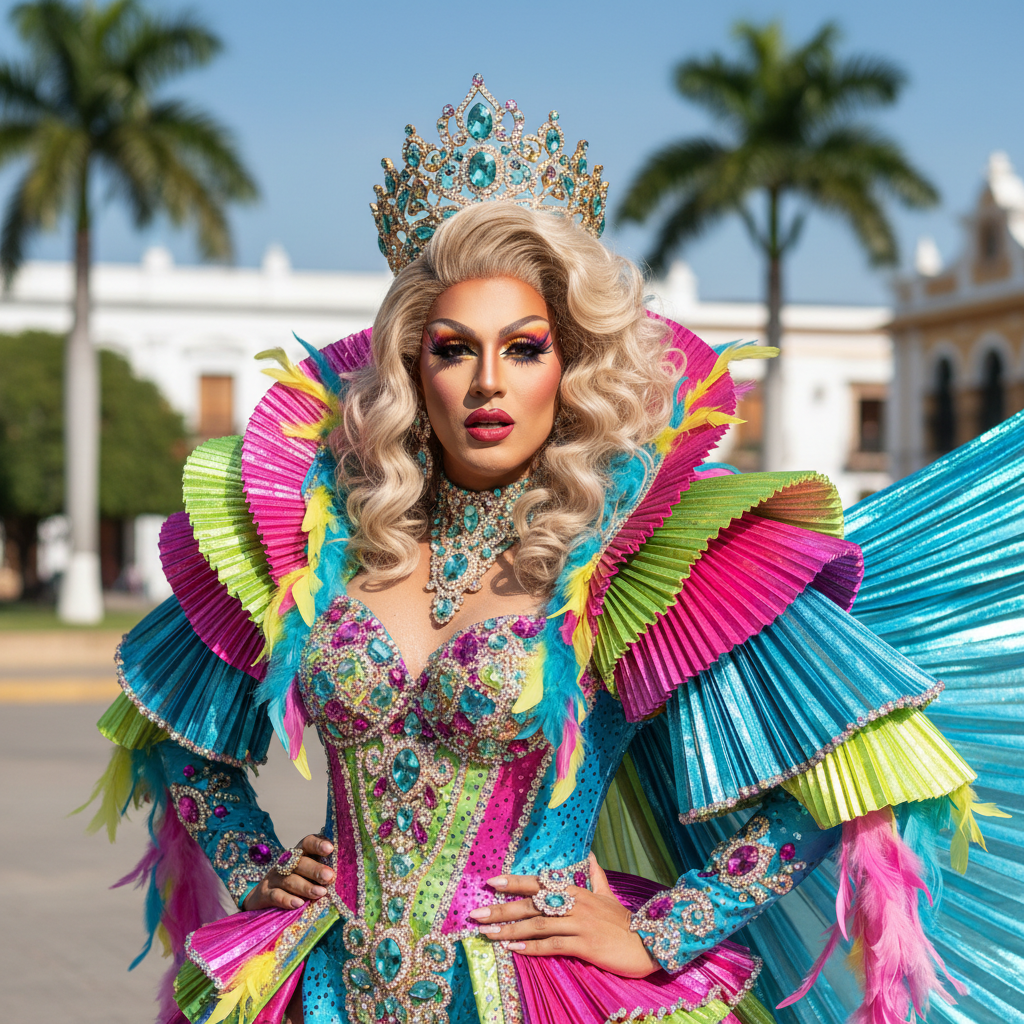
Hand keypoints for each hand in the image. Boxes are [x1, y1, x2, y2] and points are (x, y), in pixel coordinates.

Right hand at [242, 834, 334, 911]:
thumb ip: (322, 872)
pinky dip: (287, 900)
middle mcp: (286, 863)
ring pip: (290, 880)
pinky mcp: (265, 894)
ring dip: (306, 887)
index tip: (330, 848)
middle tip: (330, 877)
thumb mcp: (308, 874)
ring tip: (320, 893)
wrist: (264, 896)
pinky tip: (298, 904)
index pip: (307, 843)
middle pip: (300, 863)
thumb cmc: (296, 882)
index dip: (318, 844)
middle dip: (316, 870)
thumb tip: (346, 875)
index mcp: (299, 854)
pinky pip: (276, 895)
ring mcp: (275, 878)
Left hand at [469, 853, 659, 978]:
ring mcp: (580, 923)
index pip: (539, 882)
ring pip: (538, 924)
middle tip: (476, 913)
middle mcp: (575, 903)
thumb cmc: (625, 921)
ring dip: (509, 930)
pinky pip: (553, 944)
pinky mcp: (585, 944)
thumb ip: (596, 876)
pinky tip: (514, 950)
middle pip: (531, 904)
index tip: (490, 882)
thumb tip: (590, 855)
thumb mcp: (608, 894)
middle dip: (501, 908)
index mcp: (577, 890)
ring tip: (487, 933)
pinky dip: (532, 947)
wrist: (650, 941)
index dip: (514, 882)